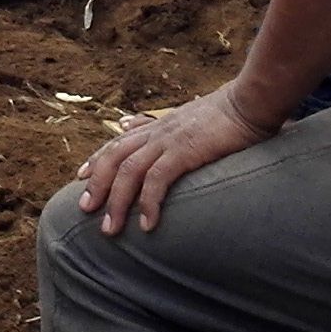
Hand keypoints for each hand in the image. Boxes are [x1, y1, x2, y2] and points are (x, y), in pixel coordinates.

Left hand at [73, 82, 281, 235]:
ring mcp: (168, 141)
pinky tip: (147, 225)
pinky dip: (148, 202)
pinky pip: (158, 179)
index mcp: (157, 127)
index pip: (117, 143)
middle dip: (97, 185)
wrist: (250, 102)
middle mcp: (156, 132)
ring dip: (117, 202)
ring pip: (128, 171)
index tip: (80, 177)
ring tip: (110, 229)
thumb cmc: (226, 114)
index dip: (96, 160)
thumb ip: (157, 123)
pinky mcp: (185, 151)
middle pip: (114, 158)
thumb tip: (128, 122)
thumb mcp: (185, 117)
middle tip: (85, 210)